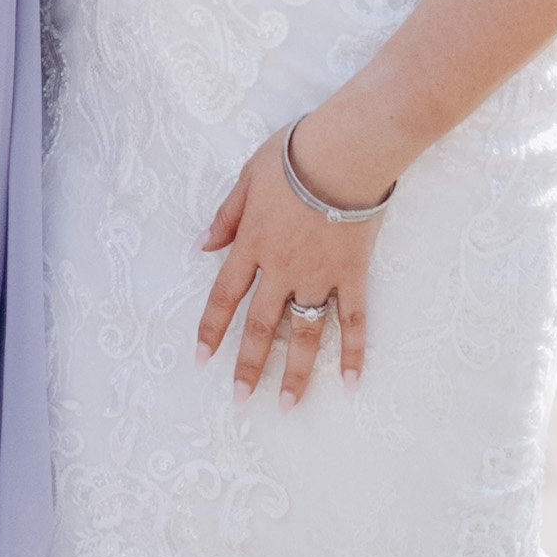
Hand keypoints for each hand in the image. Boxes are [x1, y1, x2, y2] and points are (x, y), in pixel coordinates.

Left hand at [195, 114, 386, 403]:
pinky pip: (354, 319)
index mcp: (253, 245)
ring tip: (287, 405)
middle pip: (262, 325)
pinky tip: (350, 383)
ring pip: (305, 332)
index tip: (202, 360)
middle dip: (249, 365)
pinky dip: (353, 352)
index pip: (225, 297)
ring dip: (294, 372)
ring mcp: (320, 275)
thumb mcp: (247, 177)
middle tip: (240, 398)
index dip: (212, 330)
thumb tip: (202, 246)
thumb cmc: (295, 153)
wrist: (346, 150)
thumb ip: (226, 217)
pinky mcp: (353, 274)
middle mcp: (282, 269)